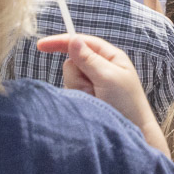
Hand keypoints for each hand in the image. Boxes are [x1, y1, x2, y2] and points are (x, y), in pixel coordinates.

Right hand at [38, 33, 159, 145]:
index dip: (62, 42)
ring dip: (80, 90)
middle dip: (78, 76)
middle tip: (94, 89)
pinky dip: (79, 100)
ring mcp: (92, 85)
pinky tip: (91, 107)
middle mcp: (100, 69)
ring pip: (70, 80)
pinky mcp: (86, 100)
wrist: (132, 134)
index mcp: (110, 58)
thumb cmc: (127, 104)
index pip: (83, 42)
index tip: (41, 46)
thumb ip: (89, 60)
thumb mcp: (109, 78)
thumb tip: (73, 39)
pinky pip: (72, 94)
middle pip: (73, 63)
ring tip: (96, 101)